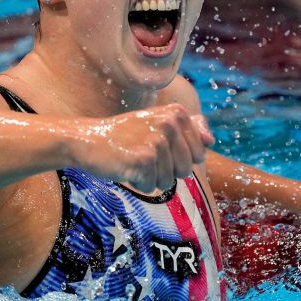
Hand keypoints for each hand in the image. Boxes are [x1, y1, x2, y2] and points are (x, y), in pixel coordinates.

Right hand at [73, 104, 214, 193]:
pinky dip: (138, 184)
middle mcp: (169, 122)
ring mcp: (157, 140)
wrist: (88, 140)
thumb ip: (189, 129)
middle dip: (166, 171)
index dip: (179, 159)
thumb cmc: (126, 136)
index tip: (157, 147)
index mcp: (177, 112)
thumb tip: (211, 141)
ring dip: (150, 178)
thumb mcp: (158, 124)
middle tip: (144, 155)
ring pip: (168, 181)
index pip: (200, 154)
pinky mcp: (144, 159)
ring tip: (134, 160)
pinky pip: (151, 187)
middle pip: (186, 170)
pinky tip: (126, 167)